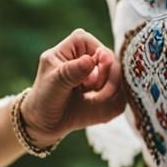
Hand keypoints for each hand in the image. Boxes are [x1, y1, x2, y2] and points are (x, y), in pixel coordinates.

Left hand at [20, 29, 124, 145]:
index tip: (91, 71)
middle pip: (111, 60)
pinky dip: (113, 103)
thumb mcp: (53, 84)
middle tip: (94, 89)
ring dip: (111, 91)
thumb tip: (91, 60)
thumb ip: (72, 72)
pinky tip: (98, 107)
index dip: (97, 56)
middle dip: (107, 77)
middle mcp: (90, 57)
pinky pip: (121, 96)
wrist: (45, 123)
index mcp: (73, 47)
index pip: (93, 43)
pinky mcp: (109, 92)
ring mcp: (101, 74)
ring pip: (120, 78)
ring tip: (94, 100)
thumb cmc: (44, 98)